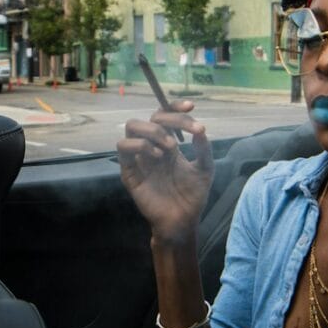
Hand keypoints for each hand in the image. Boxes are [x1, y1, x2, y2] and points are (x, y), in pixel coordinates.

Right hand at [117, 100, 213, 242]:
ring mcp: (140, 158)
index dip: (175, 106)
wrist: (183, 221)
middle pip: (150, 117)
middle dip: (169, 120)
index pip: (166, 115)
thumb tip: (201, 128)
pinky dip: (141, 145)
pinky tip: (158, 157)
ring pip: (132, 126)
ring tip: (170, 148)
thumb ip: (204, 148)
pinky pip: (123, 147)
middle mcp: (153, 147)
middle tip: (181, 139)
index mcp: (169, 143)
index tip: (192, 106)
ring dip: (154, 132)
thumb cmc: (193, 196)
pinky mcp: (129, 171)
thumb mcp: (205, 169)